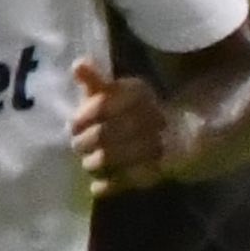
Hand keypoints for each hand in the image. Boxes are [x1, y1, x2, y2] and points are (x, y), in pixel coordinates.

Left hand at [66, 60, 176, 188]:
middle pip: (105, 133)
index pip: (102, 105)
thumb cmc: (131, 111)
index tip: (73, 125)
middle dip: (86, 142)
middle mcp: (151, 116)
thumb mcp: (114, 92)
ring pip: (113, 157)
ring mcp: (157, 145)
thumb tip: (77, 64)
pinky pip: (127, 180)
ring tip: (87, 163)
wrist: (176, 134)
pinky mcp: (158, 171)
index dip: (83, 117)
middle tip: (77, 146)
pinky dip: (109, 185)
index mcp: (139, 93)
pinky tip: (97, 186)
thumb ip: (95, 80)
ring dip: (94, 163)